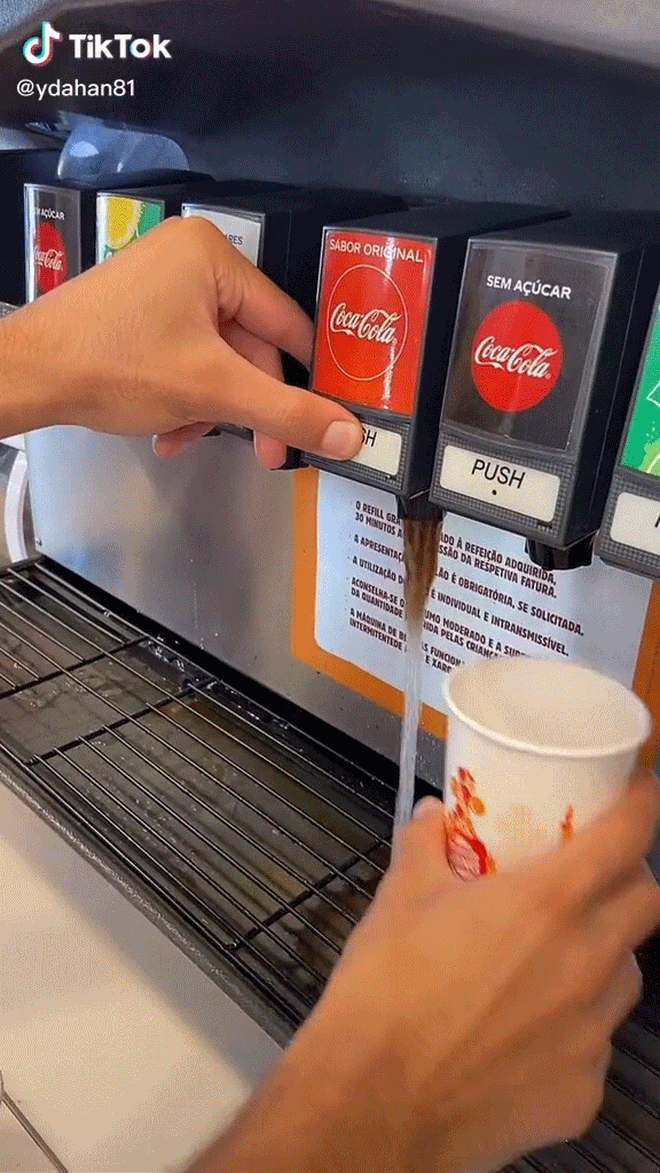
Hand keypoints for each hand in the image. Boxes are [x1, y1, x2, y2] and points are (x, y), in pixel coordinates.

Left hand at [1, 215, 362, 468]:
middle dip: (245, 405)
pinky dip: (184, 396)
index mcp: (215, 256)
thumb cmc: (115, 366)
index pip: (287, 323)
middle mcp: (191, 259)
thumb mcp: (213, 391)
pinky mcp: (140, 311)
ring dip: (210, 408)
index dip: (308, 378)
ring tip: (187, 438)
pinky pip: (186, 356)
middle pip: (250, 346)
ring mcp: (162, 285)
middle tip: (264, 454)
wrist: (27, 375)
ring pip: (217, 359)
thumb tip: (351, 434)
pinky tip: (167, 430)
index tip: (323, 422)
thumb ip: (286, 412)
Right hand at [207, 773, 659, 1172]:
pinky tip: (525, 1032)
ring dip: (604, 954)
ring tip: (556, 958)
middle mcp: (586, 964)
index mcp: (547, 904)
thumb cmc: (386, 993)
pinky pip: (595, 1044)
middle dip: (630, 880)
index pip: (627, 838)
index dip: (643, 804)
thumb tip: (436, 816)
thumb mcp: (399, 900)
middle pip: (648, 903)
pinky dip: (573, 1027)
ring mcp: (592, 1034)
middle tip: (593, 875)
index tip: (641, 789)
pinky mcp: (584, 1092)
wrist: (373, 1104)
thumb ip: (426, 846)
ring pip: (625, 976)